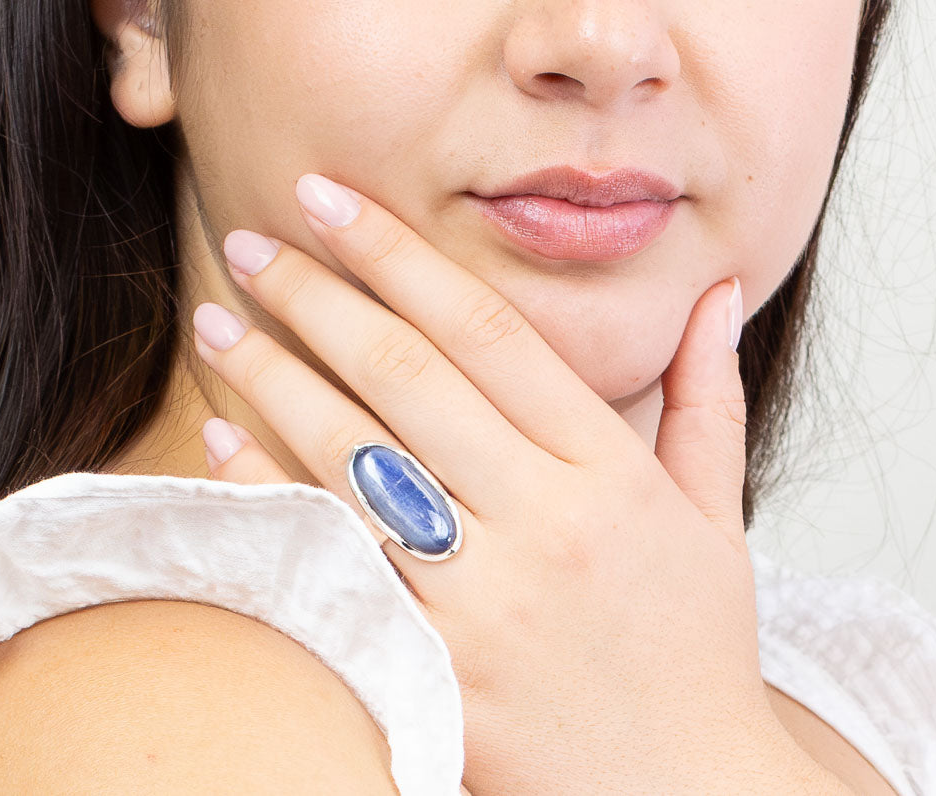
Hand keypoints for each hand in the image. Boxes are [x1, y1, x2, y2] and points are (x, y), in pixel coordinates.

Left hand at [191, 174, 843, 794]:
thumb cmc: (694, 648)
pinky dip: (273, 494)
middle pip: (405, 377)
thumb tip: (718, 292)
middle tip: (252, 241)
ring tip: (217, 320)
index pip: (486, 331)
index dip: (400, 255)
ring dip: (275, 378)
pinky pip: (338, 565)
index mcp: (610, 470)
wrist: (683, 795)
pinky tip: (225, 437)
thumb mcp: (716, 515)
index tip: (331, 200)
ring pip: (354, 460)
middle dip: (316, 296)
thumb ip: (709, 394)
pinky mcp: (437, 672)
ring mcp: (486, 601)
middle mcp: (546, 522)